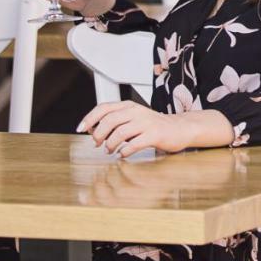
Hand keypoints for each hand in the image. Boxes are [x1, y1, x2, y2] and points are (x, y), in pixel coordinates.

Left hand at [77, 101, 217, 156]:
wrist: (180, 128)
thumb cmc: (153, 126)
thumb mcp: (133, 118)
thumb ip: (115, 121)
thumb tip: (92, 130)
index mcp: (128, 105)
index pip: (103, 108)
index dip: (89, 118)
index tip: (81, 129)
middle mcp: (136, 111)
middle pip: (109, 120)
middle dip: (98, 134)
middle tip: (96, 144)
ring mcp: (146, 122)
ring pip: (120, 132)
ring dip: (110, 144)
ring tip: (109, 150)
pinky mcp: (154, 134)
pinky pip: (134, 144)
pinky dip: (125, 151)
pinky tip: (122, 154)